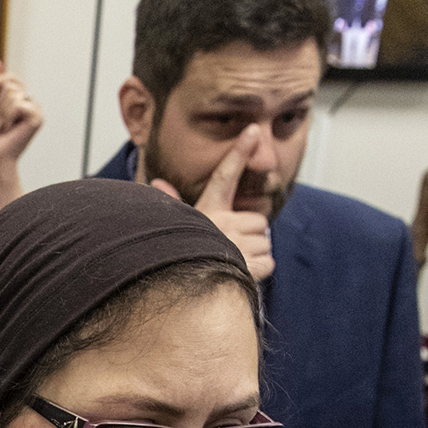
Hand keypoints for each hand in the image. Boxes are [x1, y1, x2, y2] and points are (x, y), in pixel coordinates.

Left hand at [0, 59, 42, 167]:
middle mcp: (29, 101)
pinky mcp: (37, 117)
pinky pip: (18, 104)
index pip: (10, 77)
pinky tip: (9, 128)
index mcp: (19, 97)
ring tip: (1, 127)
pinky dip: (7, 116)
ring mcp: (35, 108)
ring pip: (13, 94)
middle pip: (10, 85)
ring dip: (0, 113)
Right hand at [154, 127, 272, 280]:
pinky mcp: (250, 266)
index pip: (225, 175)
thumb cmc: (183, 259)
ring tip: (234, 261)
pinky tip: (243, 273)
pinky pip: (270, 261)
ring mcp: (238, 245)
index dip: (239, 151)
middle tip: (233, 246)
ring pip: (266, 241)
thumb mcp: (179, 230)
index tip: (253, 131)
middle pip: (259, 220)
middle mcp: (223, 224)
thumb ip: (173, 205)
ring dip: (256, 253)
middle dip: (253, 234)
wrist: (184, 296)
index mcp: (208, 212)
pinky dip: (261, 269)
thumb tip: (156, 183)